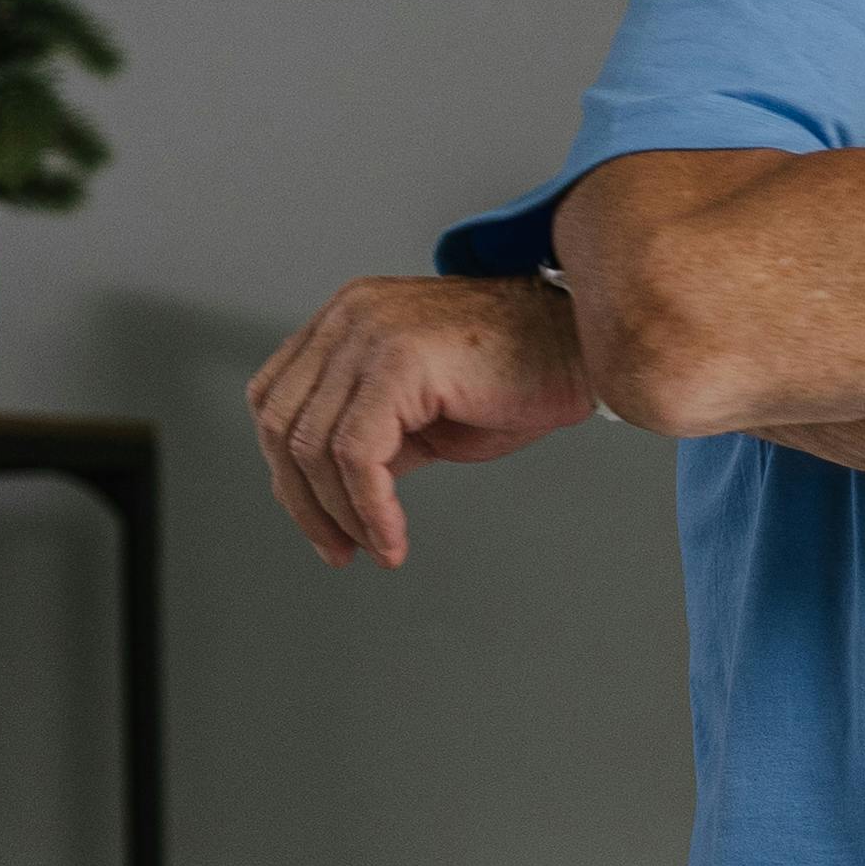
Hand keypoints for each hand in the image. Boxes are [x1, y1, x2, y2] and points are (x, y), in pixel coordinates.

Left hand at [246, 276, 593, 566]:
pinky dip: (369, 507)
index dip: (286, 471)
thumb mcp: (429, 414)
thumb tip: (334, 494)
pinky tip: (392, 535)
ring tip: (376, 546)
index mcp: (348, 319)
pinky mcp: (398, 360)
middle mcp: (349, 316)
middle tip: (338, 549)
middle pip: (279, 423)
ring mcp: (370, 332)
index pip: (275, 399)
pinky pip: (356, 453)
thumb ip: (375, 440)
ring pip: (313, 444)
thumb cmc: (525, 375)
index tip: (322, 522)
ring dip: (340, 513)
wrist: (590, 348)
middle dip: (303, 501)